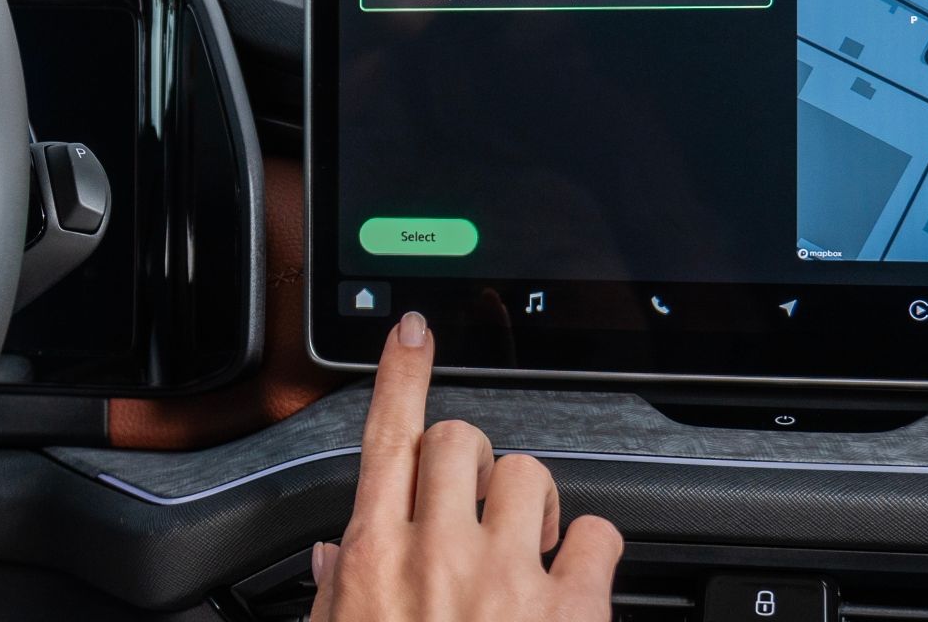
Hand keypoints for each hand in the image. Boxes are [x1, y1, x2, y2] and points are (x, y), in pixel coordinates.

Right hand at [307, 312, 622, 621]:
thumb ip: (337, 589)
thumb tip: (330, 557)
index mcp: (376, 559)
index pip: (387, 440)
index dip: (402, 377)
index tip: (413, 333)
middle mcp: (439, 555)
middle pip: (457, 439)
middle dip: (471, 458)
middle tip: (475, 502)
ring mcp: (506, 578)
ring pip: (527, 472)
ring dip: (530, 501)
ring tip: (526, 544)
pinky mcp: (568, 611)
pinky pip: (598, 535)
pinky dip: (592, 548)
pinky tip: (575, 573)